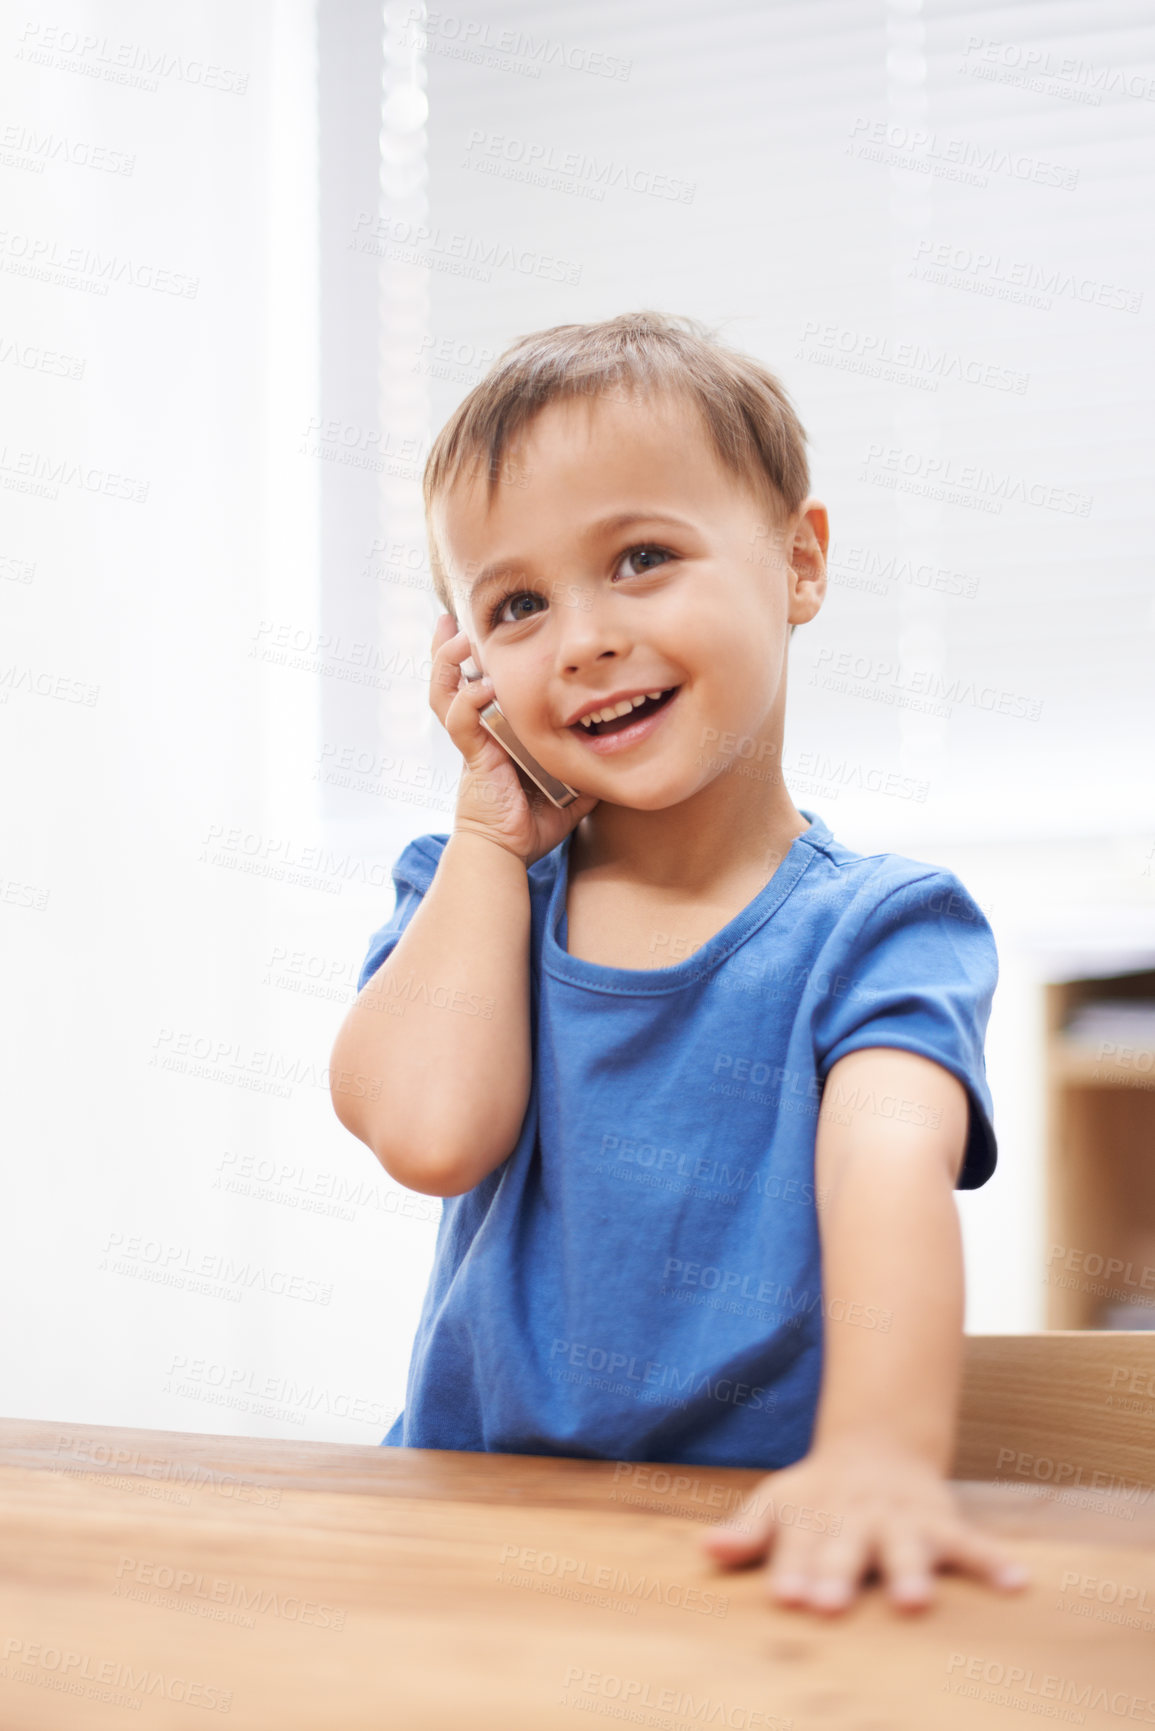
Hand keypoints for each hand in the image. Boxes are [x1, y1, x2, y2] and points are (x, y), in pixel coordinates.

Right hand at [428, 613, 598, 869]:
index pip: (475, 684)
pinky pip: (462, 723)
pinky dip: (469, 703)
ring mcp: (472, 745)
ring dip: (448, 664)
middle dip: (446, 648)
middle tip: (451, 618)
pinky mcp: (474, 759)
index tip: (477, 629)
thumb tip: (620, 743)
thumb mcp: (569, 782)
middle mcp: (477, 732)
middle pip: (450, 680)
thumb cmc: (534, 822)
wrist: (507, 853)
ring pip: (445, 694)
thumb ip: (585, 758)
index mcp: (494, 733)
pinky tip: (482, 687)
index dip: (472, 658)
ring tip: (457, 636)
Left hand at [697, 1441, 1029, 1614]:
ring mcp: (899, 1519)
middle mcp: (854, 1518)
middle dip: (837, 1575)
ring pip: (906, 1546)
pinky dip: (994, 1561)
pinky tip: (1017, 1584)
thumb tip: (707, 1549)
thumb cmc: (816, 1495)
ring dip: (910, 1571)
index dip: (790, 1569)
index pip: (795, 1545)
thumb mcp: (776, 1504)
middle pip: (844, 1548)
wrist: (876, 1446)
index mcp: (811, 1515)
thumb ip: (747, 1533)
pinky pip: (969, 1541)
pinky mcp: (939, 1521)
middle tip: (829, 1605)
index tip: (786, 1597)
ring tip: (914, 1601)